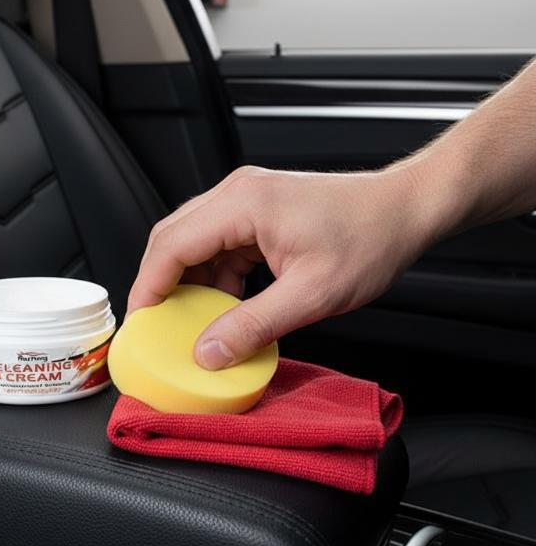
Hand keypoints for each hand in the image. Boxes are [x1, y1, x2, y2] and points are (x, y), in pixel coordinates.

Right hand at [127, 165, 437, 369]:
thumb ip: (253, 326)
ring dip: (188, 282)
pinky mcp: (257, 211)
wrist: (404, 210)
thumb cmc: (369, 239)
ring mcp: (246, 199)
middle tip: (158, 326)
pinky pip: (218, 243)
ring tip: (193, 321)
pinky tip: (226, 304)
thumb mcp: (311, 294)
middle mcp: (237, 193)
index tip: (141, 322)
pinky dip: (214, 276)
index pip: (171, 245)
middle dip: (160, 284)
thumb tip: (208, 352)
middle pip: (173, 238)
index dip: (149, 287)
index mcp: (243, 204)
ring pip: (193, 241)